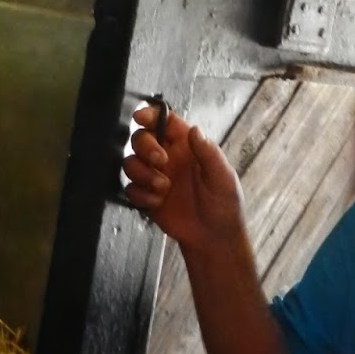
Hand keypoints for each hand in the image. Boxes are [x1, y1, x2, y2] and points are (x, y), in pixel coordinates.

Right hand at [123, 103, 246, 252]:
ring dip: (142, 173)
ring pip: (130, 162)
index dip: (150, 115)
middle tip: (161, 162)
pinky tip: (157, 203)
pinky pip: (130, 188)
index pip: (164, 121)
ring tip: (163, 188)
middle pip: (141, 138)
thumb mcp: (222, 177)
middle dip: (146, 147)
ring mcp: (154, 177)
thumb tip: (195, 130)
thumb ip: (208, 153)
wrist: (214, 238)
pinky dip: (140, 195)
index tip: (140, 117)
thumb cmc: (224, 204)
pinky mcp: (146, 197)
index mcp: (186, 146)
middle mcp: (167, 158)